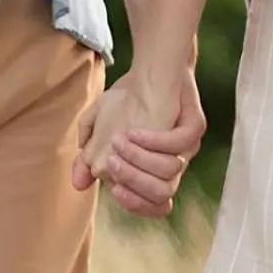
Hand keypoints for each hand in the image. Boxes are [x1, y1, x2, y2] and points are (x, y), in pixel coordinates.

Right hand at [71, 67, 203, 218]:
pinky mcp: (194, 125)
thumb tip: (78, 184)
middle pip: (162, 193)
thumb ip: (88, 156)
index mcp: (154, 171)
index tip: (114, 191)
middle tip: (112, 161)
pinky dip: (155, 140)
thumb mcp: (99, 127)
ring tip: (119, 141)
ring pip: (171, 171)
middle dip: (134, 181)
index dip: (136, 205)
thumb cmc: (127, 100)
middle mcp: (173, 163)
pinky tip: (134, 130)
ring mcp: (187, 146)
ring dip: (141, 160)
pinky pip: (179, 142)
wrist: (150, 67)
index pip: (154, 205)